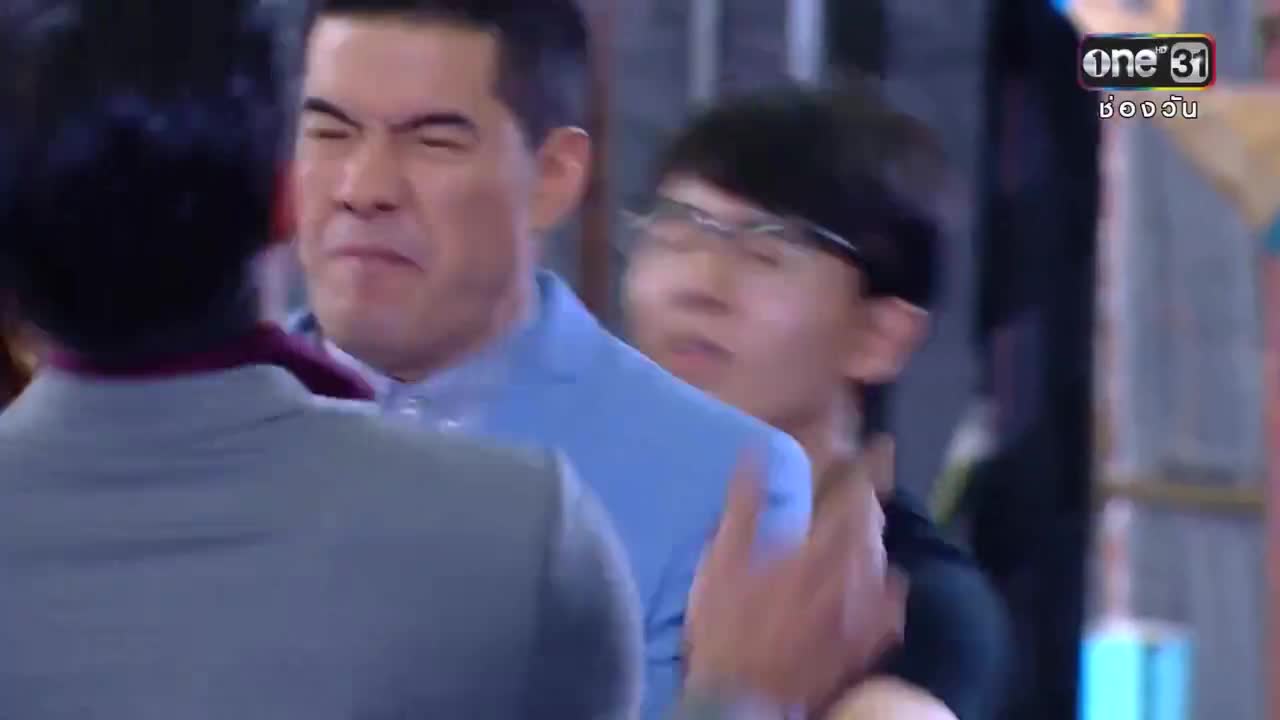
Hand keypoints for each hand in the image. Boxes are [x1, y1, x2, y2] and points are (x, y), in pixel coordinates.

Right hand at [685, 436, 906, 706]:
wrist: (738, 696)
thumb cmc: (724, 624)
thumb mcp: (722, 558)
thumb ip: (744, 504)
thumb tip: (755, 451)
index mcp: (812, 553)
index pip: (850, 500)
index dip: (869, 469)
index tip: (881, 444)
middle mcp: (844, 581)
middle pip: (872, 533)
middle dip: (873, 504)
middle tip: (871, 487)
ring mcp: (855, 619)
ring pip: (881, 569)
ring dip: (878, 543)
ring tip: (874, 528)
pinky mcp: (857, 650)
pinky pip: (888, 617)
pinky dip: (891, 595)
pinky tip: (893, 585)